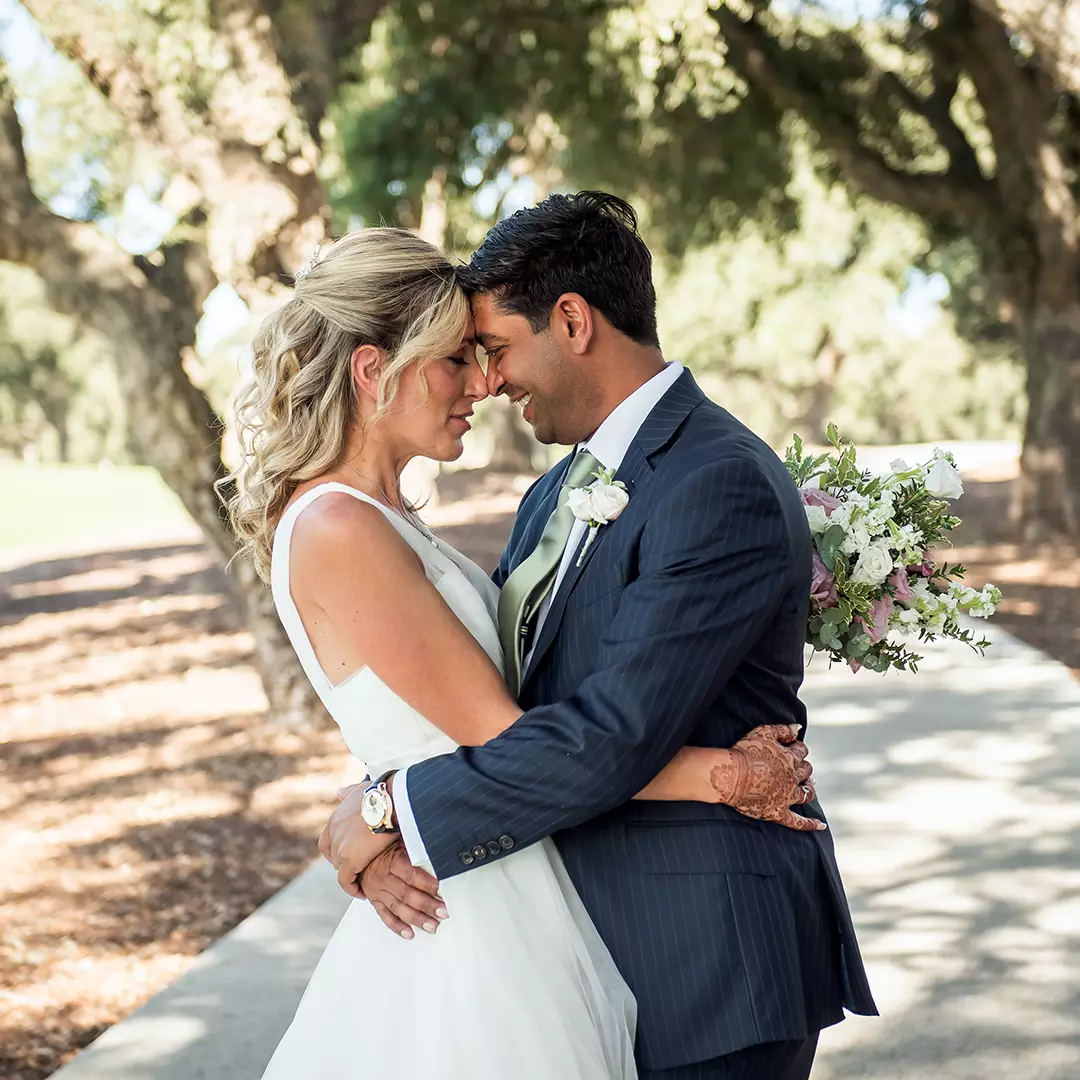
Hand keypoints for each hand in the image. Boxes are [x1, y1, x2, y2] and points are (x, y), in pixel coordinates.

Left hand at [318, 785, 396, 896]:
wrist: (390, 800)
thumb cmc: (381, 793)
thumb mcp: (360, 789)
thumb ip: (348, 793)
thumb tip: (339, 792)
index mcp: (336, 818)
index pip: (327, 840)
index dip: (335, 850)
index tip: (345, 855)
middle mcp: (334, 833)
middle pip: (334, 855)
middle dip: (345, 862)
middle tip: (360, 868)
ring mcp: (339, 847)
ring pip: (340, 868)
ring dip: (351, 874)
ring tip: (364, 880)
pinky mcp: (348, 860)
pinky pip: (346, 881)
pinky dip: (352, 888)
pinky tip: (362, 892)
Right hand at [360, 840, 446, 939]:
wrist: (360, 852)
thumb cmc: (384, 845)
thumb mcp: (400, 840)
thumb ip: (416, 848)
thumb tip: (437, 849)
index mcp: (392, 861)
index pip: (412, 875)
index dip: (428, 884)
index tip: (442, 891)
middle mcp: (384, 878)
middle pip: (407, 894)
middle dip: (427, 905)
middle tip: (443, 912)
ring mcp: (378, 891)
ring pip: (398, 908)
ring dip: (416, 919)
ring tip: (432, 926)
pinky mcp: (374, 901)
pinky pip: (385, 916)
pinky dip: (397, 926)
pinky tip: (410, 933)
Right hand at [709, 724, 823, 831]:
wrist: (730, 775)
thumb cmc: (744, 752)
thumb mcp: (762, 732)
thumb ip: (782, 730)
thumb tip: (797, 727)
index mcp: (790, 758)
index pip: (801, 751)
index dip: (797, 748)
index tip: (791, 747)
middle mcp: (792, 778)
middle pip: (805, 771)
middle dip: (804, 767)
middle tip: (799, 767)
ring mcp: (787, 797)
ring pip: (806, 794)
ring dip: (809, 789)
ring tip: (809, 787)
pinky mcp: (778, 812)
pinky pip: (798, 822)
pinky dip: (810, 824)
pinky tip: (820, 825)